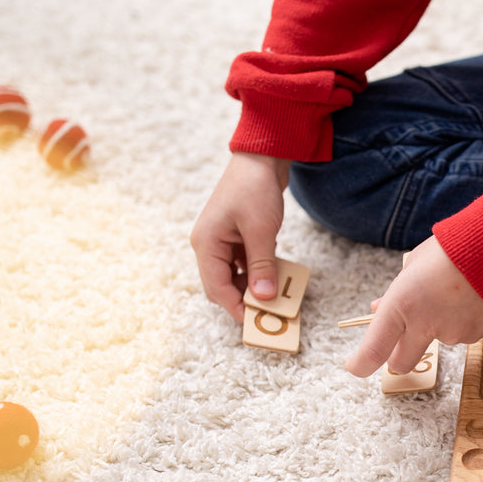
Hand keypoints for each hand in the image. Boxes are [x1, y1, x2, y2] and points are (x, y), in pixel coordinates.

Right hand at [190, 152, 289, 322]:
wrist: (261, 158)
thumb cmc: (255, 189)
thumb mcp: (262, 230)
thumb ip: (261, 265)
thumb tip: (263, 297)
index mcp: (206, 244)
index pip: (216, 288)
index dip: (235, 308)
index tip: (256, 323)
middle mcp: (209, 245)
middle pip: (222, 286)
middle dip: (243, 300)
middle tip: (269, 315)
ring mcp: (222, 241)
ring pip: (235, 277)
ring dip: (253, 287)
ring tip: (275, 297)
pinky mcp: (236, 238)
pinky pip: (245, 264)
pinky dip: (258, 272)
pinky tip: (276, 275)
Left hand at [348, 235, 482, 377]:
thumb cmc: (453, 248)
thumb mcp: (412, 265)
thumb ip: (395, 293)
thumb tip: (380, 310)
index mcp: (401, 305)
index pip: (373, 350)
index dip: (360, 364)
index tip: (355, 366)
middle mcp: (424, 326)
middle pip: (400, 363)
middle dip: (397, 356)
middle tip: (402, 340)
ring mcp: (451, 334)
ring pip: (435, 342)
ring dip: (436, 327)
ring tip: (452, 293)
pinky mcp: (475, 335)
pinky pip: (460, 335)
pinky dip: (460, 322)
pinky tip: (469, 297)